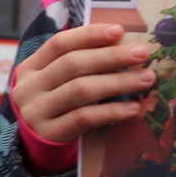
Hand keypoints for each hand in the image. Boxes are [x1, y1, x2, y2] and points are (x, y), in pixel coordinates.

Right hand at [9, 23, 154, 144]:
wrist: (35, 146)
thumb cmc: (55, 104)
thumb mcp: (57, 81)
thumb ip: (79, 63)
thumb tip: (122, 45)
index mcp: (31, 66)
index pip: (59, 43)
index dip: (89, 35)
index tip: (119, 30)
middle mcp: (30, 87)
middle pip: (72, 64)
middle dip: (111, 56)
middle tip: (142, 53)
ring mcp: (37, 112)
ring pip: (81, 90)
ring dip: (118, 82)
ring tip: (146, 78)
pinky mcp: (50, 134)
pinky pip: (85, 118)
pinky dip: (111, 111)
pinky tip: (133, 108)